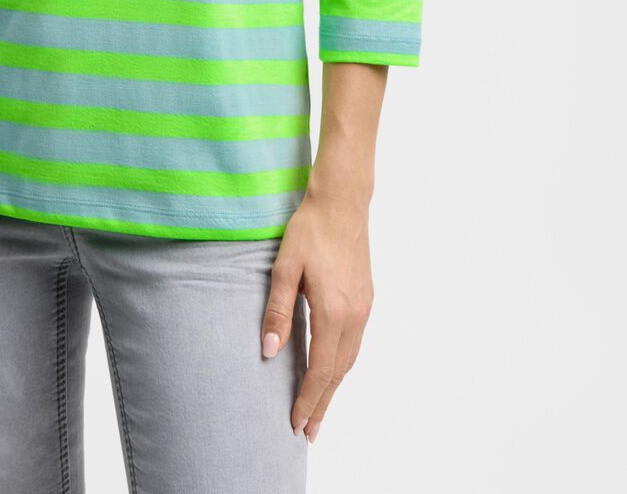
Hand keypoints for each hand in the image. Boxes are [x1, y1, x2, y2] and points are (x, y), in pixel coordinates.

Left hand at [260, 190, 374, 441]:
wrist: (341, 203)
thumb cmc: (310, 231)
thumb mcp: (285, 268)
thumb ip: (277, 311)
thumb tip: (268, 351)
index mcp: (333, 312)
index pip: (320, 369)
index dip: (307, 398)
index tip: (296, 422)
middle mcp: (354, 316)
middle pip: (338, 373)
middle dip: (322, 403)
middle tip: (309, 432)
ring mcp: (364, 307)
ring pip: (349, 360)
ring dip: (334, 387)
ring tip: (319, 408)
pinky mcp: (367, 299)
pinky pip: (355, 343)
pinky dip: (343, 365)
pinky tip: (332, 370)